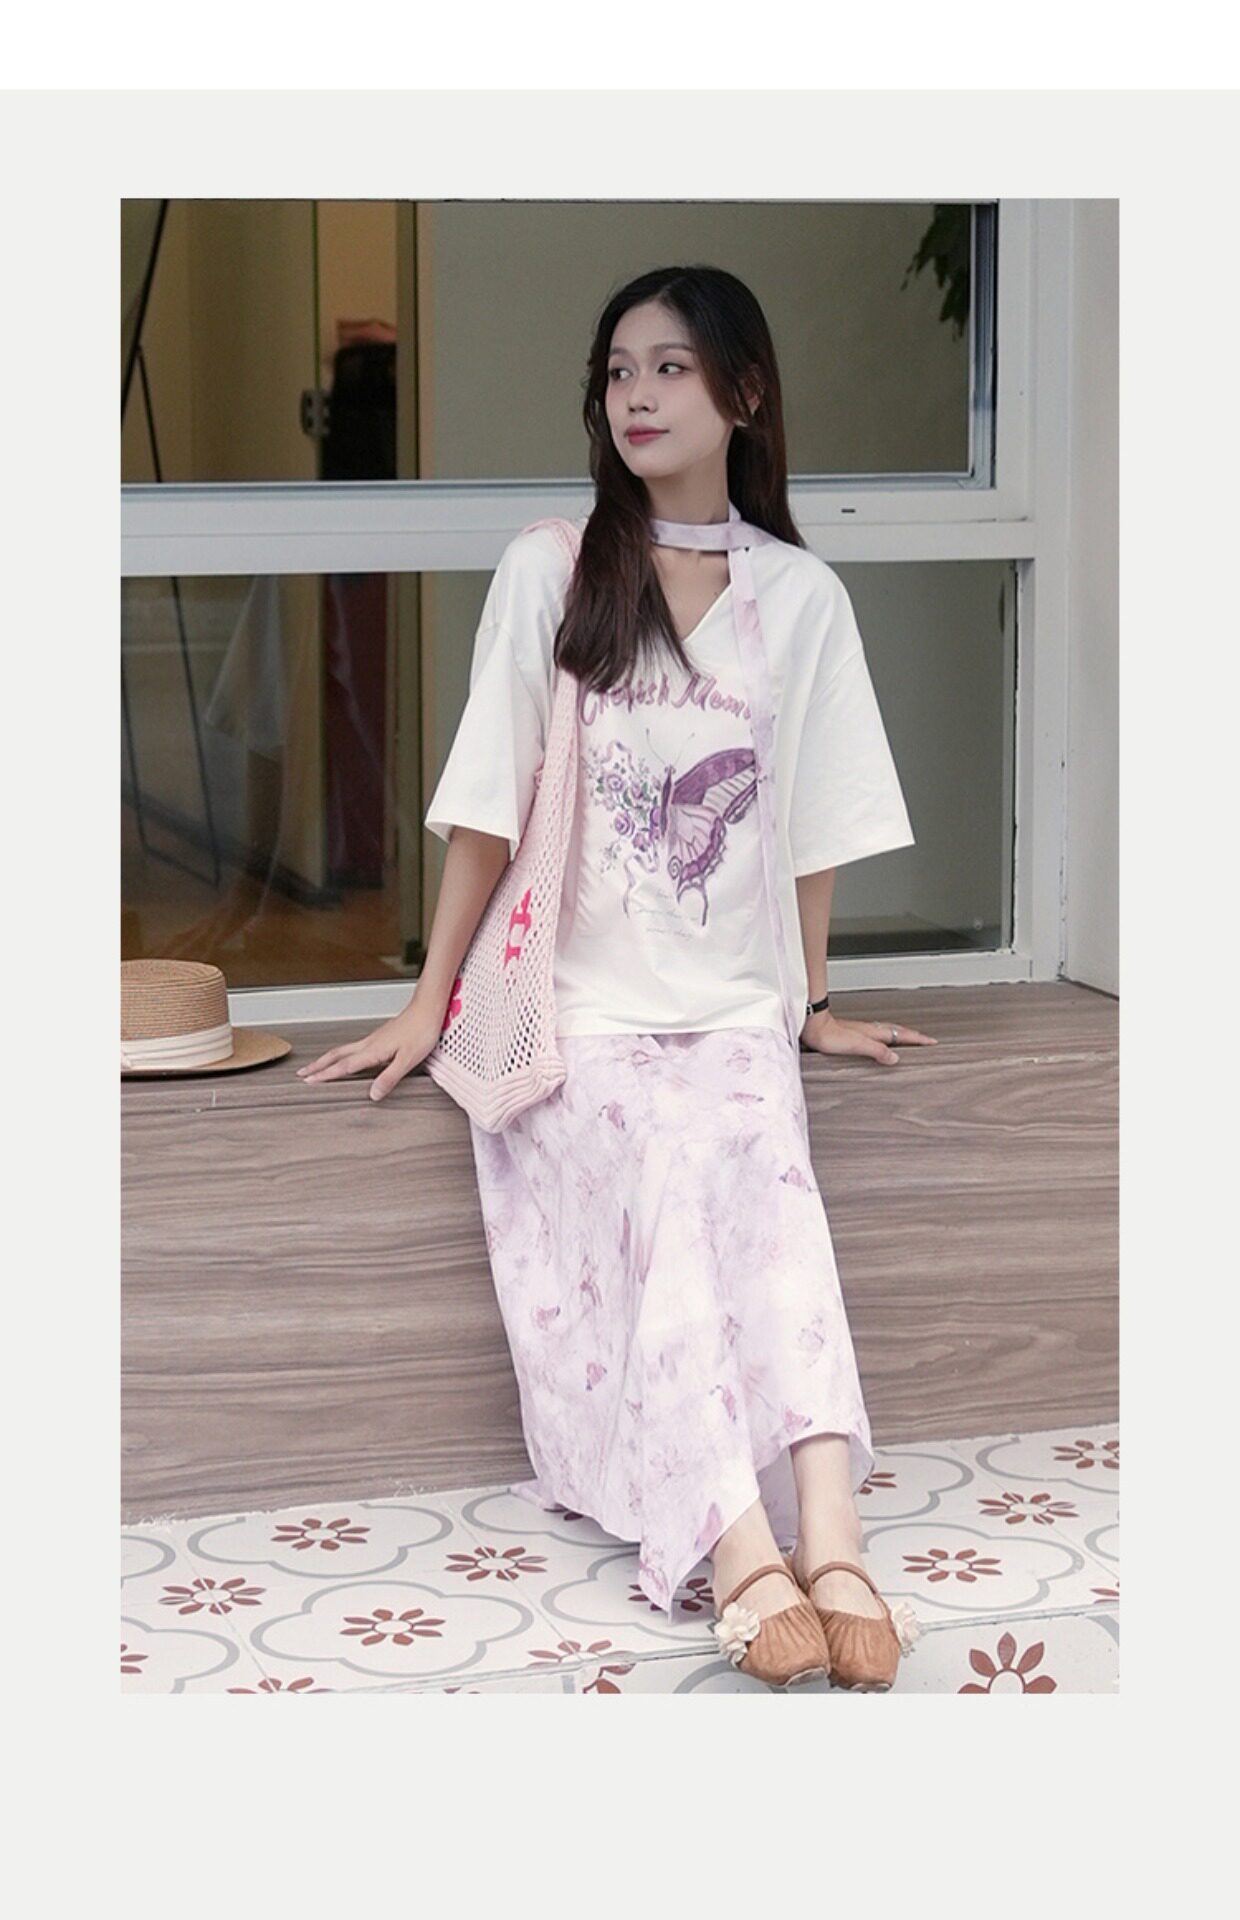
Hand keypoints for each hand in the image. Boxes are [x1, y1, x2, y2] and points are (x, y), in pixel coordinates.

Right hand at [295, 1009, 441, 1102]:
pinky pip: (353, 1047)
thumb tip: (373, 1094)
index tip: (309, 1081)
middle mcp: (369, 1043)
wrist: (428, 1008)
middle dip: (318, 1065)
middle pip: (337, 1055)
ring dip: (328, 1058)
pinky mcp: (380, 1036)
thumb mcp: (408, 1059)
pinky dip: (341, 1054)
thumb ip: (389, 1077)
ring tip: (317, 1066)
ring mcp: (373, 1039)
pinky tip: (346, 1057)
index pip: (344, 1066)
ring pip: (343, 1049)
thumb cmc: (421, 1031)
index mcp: (373, 1051)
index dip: (325, 1074)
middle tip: (302, 1073)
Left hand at [798, 1009, 937, 1066]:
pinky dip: (886, 1037)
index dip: (917, 1039)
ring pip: (888, 1031)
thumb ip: (877, 1051)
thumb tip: (895, 1058)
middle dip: (913, 1036)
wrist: (812, 1026)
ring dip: (900, 1035)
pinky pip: (877, 1034)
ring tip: (908, 1039)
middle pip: (897, 1031)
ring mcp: (862, 1031)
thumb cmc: (829, 1035)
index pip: (902, 1035)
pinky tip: (880, 1041)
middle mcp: (870, 1030)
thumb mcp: (857, 1045)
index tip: (932, 1042)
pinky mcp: (853, 1034)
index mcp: (874, 1032)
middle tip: (925, 1040)